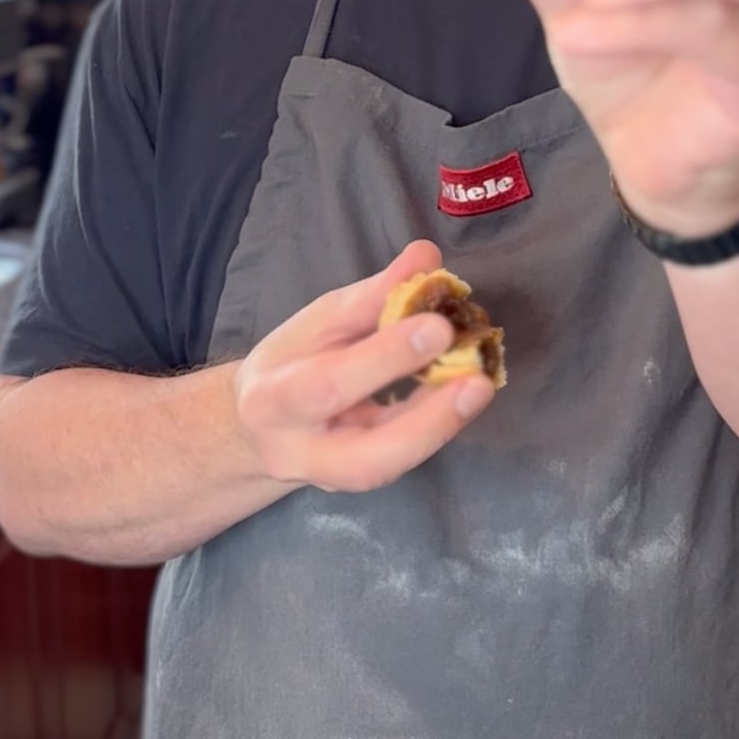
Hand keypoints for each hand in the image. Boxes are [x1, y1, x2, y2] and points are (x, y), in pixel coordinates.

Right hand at [233, 241, 493, 491]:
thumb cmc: (292, 363)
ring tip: (479, 387)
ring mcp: (330, 479)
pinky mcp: (360, 482)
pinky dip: (437, 426)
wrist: (259, 429)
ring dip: (440, 429)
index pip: (329, 384)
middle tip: (477, 380)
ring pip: (387, 470)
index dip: (385, 358)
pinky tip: (465, 393)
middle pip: (361, 456)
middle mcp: (298, 453)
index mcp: (274, 400)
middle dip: (424, 420)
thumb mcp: (319, 322)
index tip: (438, 325)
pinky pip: (402, 460)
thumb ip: (373, 296)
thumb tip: (427, 257)